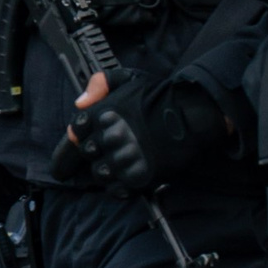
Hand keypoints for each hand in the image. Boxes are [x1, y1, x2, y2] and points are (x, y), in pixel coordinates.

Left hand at [58, 66, 153, 192]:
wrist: (191, 115)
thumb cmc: (160, 96)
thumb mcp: (129, 78)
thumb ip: (100, 83)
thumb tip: (81, 103)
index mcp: (101, 115)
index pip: (75, 133)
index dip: (82, 135)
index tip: (90, 138)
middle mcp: (108, 139)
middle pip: (88, 154)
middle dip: (96, 151)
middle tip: (112, 147)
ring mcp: (123, 160)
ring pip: (100, 173)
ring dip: (107, 169)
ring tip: (123, 160)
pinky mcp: (138, 178)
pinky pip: (116, 190)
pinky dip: (119, 185)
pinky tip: (129, 174)